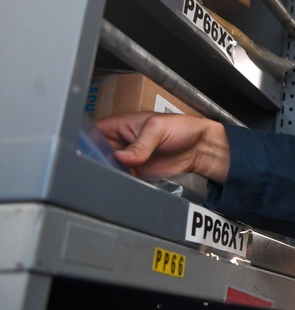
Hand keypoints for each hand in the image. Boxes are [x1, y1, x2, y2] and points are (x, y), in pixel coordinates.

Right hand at [93, 112, 230, 183]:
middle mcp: (119, 143)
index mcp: (120, 125)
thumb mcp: (159, 129)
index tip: (80, 150)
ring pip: (105, 168)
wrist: (199, 149)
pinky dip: (117, 182)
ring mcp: (125, 159)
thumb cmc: (182, 128)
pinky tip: (116, 184)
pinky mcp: (133, 173)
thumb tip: (122, 157)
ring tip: (104, 177)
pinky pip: (119, 179)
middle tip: (92, 168)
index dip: (83, 140)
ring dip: (104, 173)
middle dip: (92, 160)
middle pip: (95, 153)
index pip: (93, 131)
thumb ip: (141, 144)